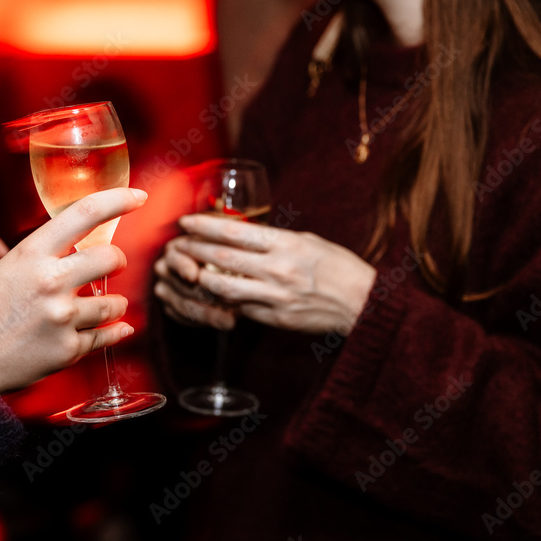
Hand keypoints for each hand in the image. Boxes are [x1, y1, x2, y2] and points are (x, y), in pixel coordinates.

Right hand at [0, 188, 147, 392]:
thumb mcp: (9, 267)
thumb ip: (47, 255)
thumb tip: (88, 247)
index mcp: (32, 253)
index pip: (85, 213)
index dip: (119, 200)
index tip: (138, 198)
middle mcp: (50, 281)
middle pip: (112, 258)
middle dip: (117, 261)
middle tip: (111, 265)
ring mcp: (61, 317)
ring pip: (115, 303)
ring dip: (115, 304)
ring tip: (105, 305)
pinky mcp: (67, 349)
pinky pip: (106, 336)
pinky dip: (114, 332)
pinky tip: (117, 328)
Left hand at [161, 214, 376, 334]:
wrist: (363, 303)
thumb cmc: (338, 267)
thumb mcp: (308, 242)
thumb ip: (275, 240)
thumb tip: (243, 235)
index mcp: (286, 244)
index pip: (235, 232)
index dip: (205, 225)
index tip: (186, 222)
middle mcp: (277, 269)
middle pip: (222, 258)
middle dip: (194, 250)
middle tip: (176, 245)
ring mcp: (274, 296)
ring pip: (223, 287)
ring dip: (201, 278)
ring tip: (188, 271)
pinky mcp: (274, 318)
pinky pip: (239, 308)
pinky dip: (223, 301)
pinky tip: (212, 294)